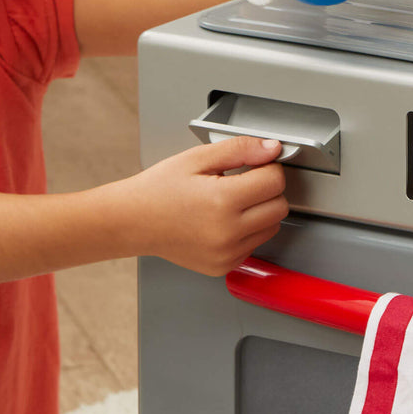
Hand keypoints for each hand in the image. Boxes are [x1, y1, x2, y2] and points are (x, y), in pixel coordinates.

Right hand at [134, 135, 288, 275]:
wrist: (133, 221)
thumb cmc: (159, 189)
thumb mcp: (197, 158)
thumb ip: (239, 149)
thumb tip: (271, 148)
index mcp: (222, 200)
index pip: (275, 181)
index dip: (268, 167)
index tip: (255, 164)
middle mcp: (227, 232)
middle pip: (279, 207)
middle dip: (267, 189)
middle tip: (241, 181)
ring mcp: (227, 253)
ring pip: (271, 227)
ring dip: (260, 211)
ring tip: (229, 201)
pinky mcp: (224, 265)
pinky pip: (254, 245)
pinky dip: (247, 231)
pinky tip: (222, 220)